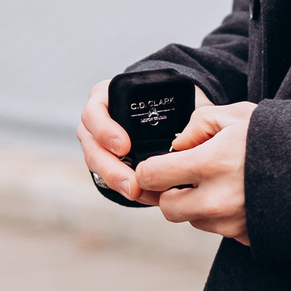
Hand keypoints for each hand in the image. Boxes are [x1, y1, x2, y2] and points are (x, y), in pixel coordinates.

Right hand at [79, 79, 228, 209]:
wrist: (163, 113)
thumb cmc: (168, 100)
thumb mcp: (173, 95)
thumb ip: (186, 106)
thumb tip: (199, 126)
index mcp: (107, 97)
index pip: (94, 112)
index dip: (105, 130)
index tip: (124, 146)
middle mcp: (97, 120)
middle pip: (92, 146)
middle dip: (111, 168)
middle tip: (132, 185)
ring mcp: (98, 143)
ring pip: (97, 165)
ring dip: (117, 182)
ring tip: (138, 194)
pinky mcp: (107, 162)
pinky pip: (110, 178)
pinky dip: (127, 187)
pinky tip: (147, 195)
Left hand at [136, 99, 254, 243]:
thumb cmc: (280, 137)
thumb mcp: (237, 114)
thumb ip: (199, 122)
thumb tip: (177, 144)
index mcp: (210, 164)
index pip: (151, 177)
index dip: (147, 170)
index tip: (153, 165)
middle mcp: (218, 200)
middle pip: (167, 209)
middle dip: (168, 193)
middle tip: (182, 176)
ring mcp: (233, 223)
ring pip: (194, 220)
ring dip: (196, 204)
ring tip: (221, 181)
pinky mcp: (248, 237)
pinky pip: (220, 230)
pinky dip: (221, 216)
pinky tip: (239, 196)